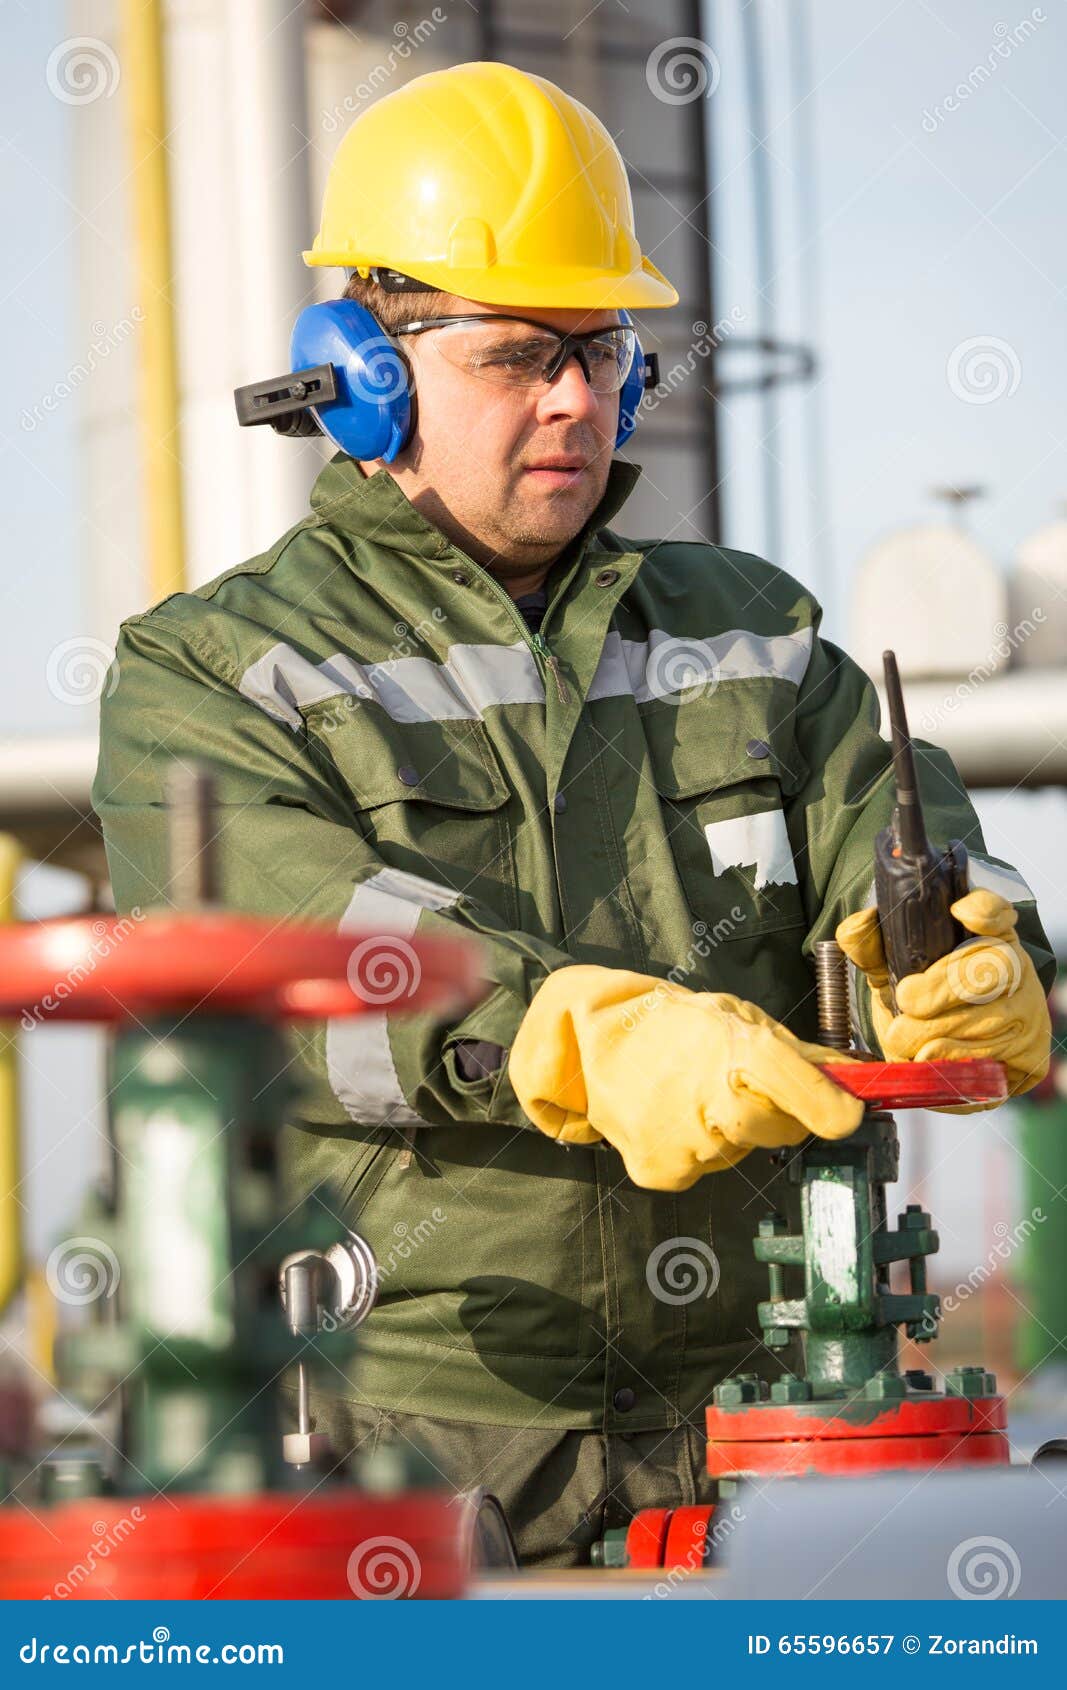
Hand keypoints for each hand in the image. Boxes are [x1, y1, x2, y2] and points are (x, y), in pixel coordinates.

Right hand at [508, 966, 863, 1190]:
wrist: (597, 1038)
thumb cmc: (679, 1028)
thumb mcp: (738, 1021)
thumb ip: (799, 1055)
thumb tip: (859, 1076)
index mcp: (731, 1047)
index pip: (788, 1078)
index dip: (823, 1102)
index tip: (850, 1115)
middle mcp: (705, 1095)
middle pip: (778, 1130)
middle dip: (778, 1116)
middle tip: (746, 1089)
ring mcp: (681, 1139)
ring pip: (740, 1153)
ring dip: (731, 1133)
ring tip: (694, 1096)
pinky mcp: (659, 1171)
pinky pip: (702, 1170)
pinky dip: (695, 1150)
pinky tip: (672, 1120)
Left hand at [835, 888, 1050, 1108]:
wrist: (943, 1054)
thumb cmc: (921, 1002)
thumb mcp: (894, 971)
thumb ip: (873, 949)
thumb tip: (856, 926)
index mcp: (985, 937)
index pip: (995, 911)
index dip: (984, 909)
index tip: (959, 912)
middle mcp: (1016, 970)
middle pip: (994, 968)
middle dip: (945, 987)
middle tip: (907, 1001)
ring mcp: (1028, 1013)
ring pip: (992, 1020)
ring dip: (943, 1032)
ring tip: (903, 1040)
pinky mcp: (1030, 1057)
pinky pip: (997, 1060)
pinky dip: (956, 1062)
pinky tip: (930, 1060)